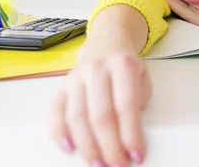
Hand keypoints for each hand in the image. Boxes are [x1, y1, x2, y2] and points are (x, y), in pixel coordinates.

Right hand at [50, 39, 151, 165]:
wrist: (105, 43)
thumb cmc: (125, 66)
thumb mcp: (142, 76)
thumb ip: (138, 101)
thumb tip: (131, 135)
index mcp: (122, 65)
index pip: (126, 105)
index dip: (131, 133)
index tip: (136, 154)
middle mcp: (96, 69)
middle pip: (101, 114)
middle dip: (110, 145)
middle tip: (117, 165)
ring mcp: (76, 77)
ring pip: (77, 116)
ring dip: (87, 146)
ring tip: (98, 164)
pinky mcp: (62, 87)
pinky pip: (56, 111)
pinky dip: (60, 132)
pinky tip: (70, 149)